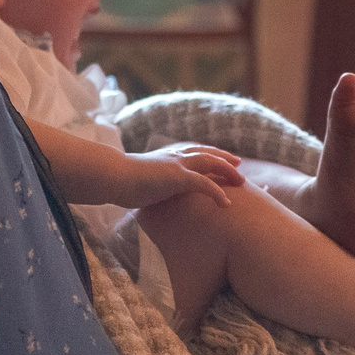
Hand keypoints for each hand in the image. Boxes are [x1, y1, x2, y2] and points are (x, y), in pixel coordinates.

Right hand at [124, 143, 243, 208]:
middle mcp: (175, 156)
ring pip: (212, 163)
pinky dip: (218, 193)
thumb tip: (148, 193)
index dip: (209, 154)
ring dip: (228, 171)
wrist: (113, 177)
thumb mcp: (141, 180)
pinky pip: (205, 184)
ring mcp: (178, 165)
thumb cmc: (121, 181)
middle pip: (208, 153)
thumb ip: (150, 182)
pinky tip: (227, 203)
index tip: (220, 158)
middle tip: (238, 164)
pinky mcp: (178, 177)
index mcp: (167, 156)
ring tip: (241, 182)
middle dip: (224, 158)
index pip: (194, 151)